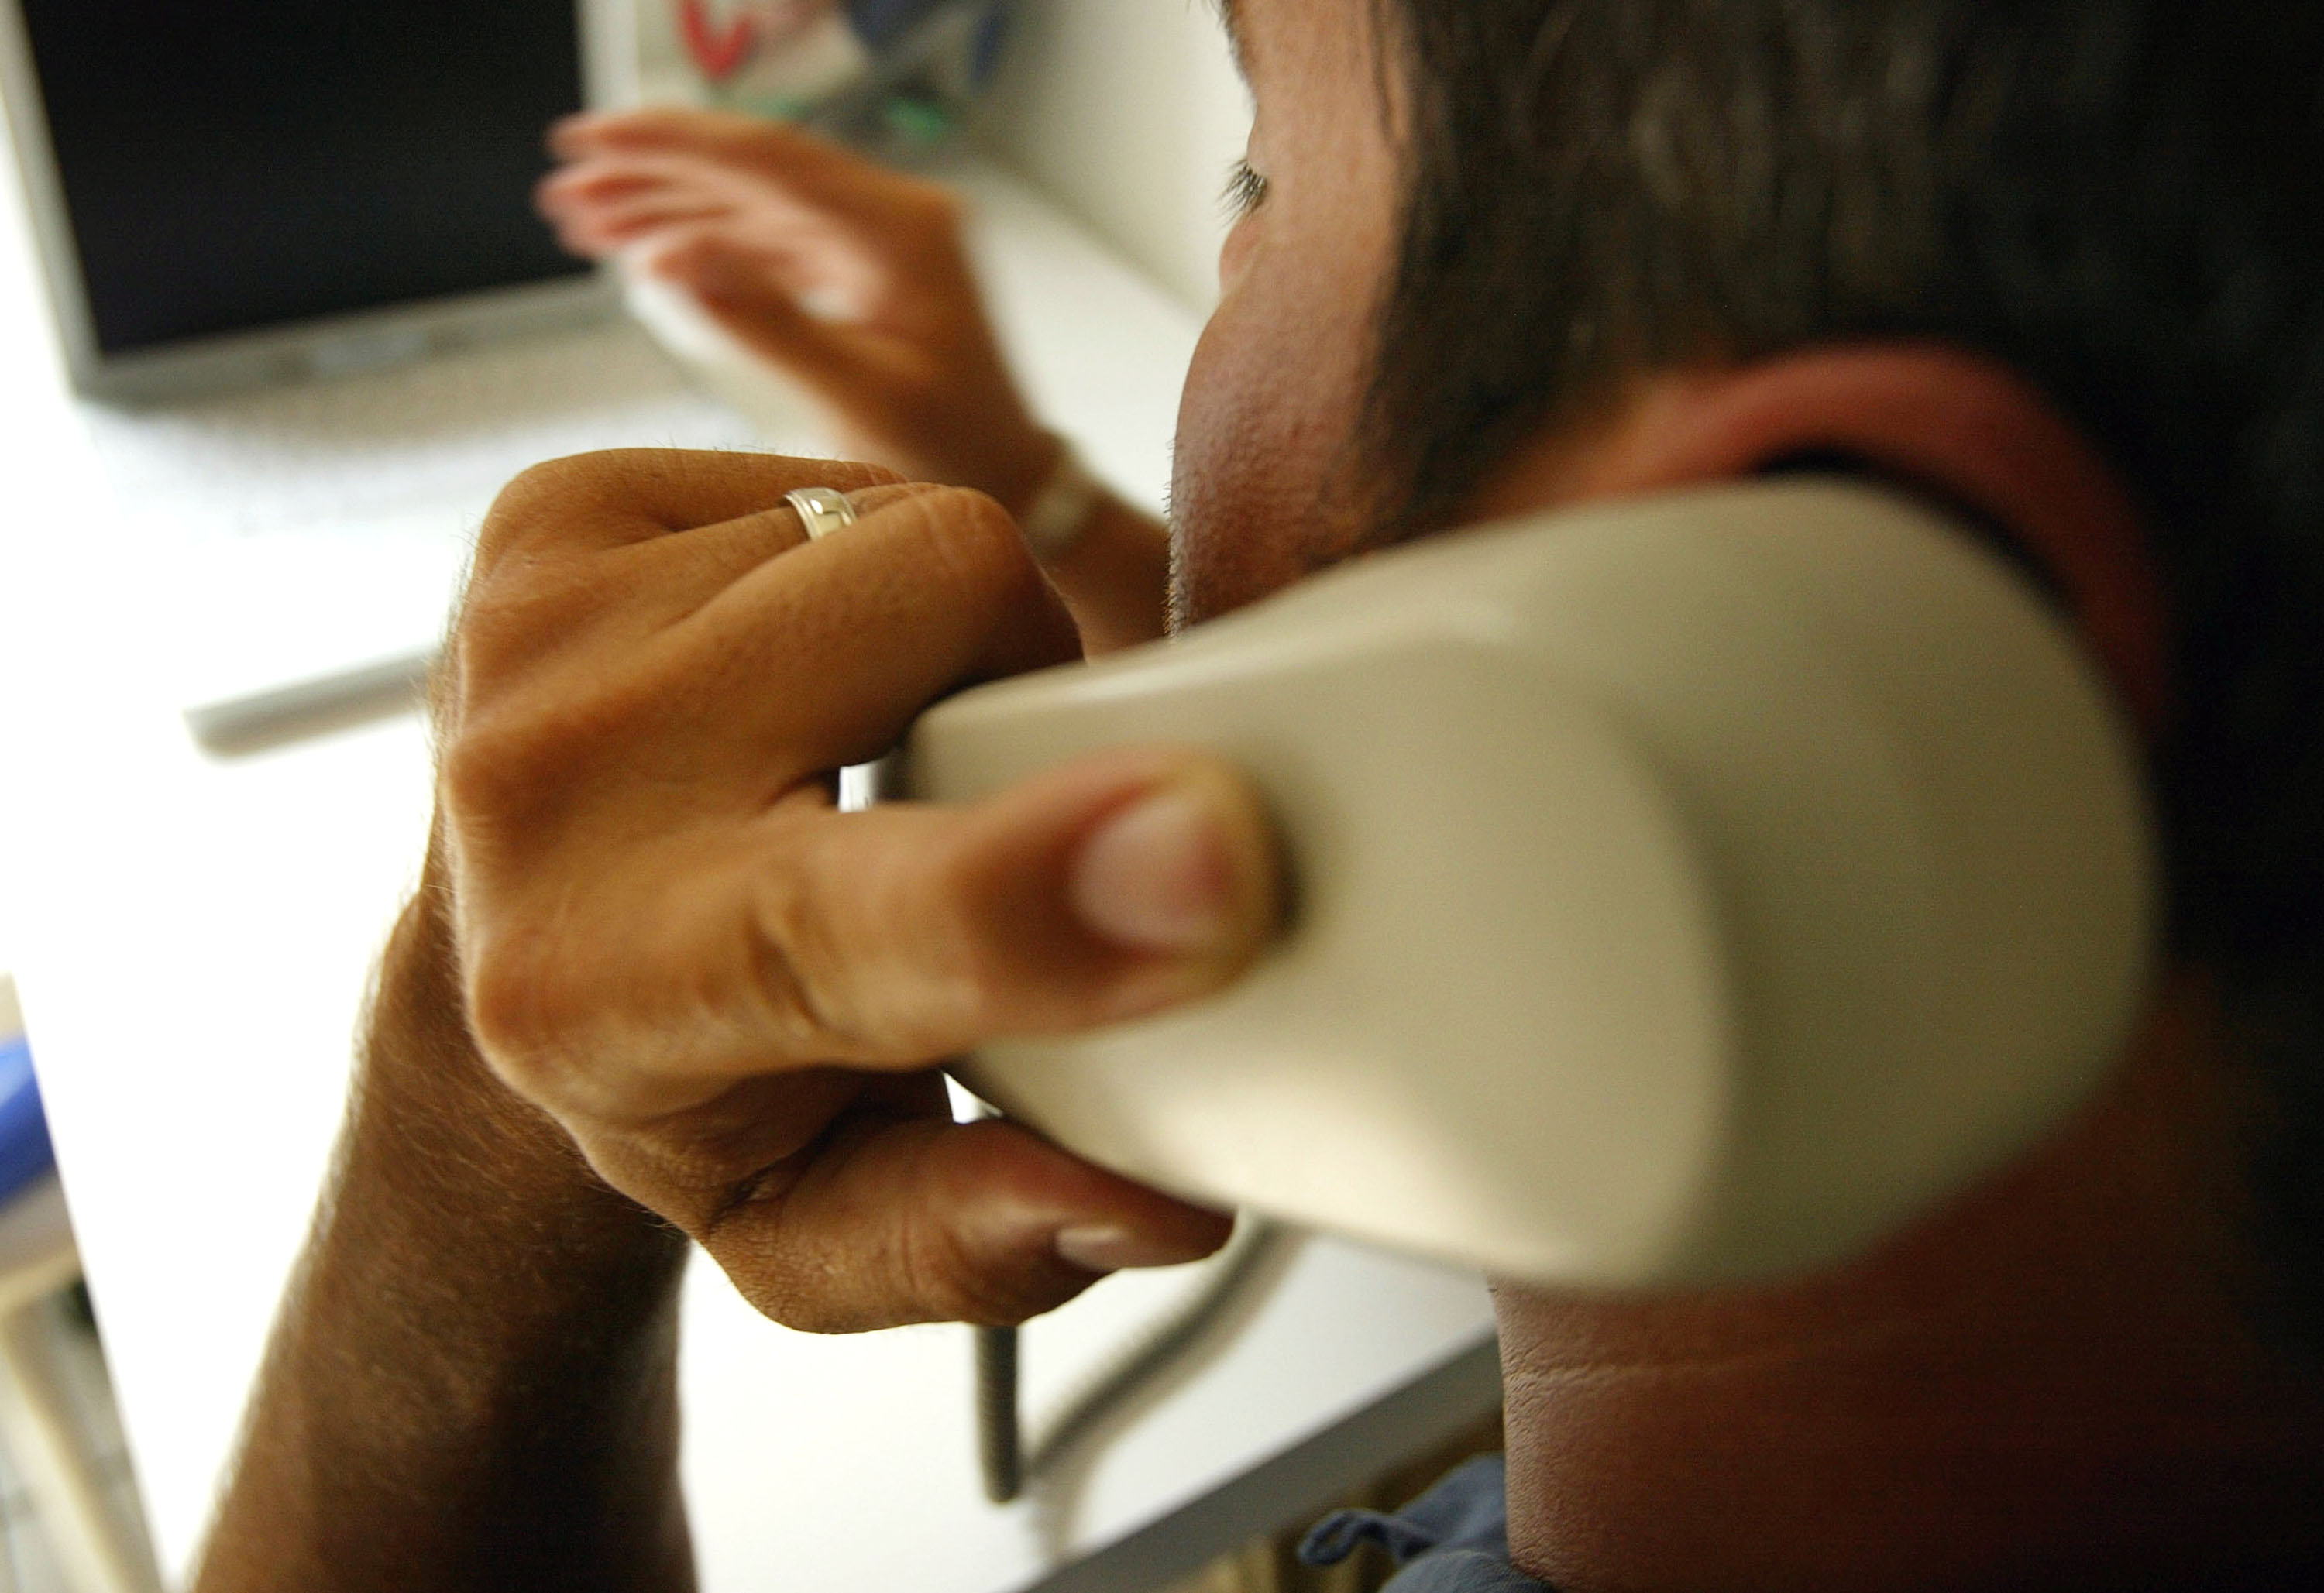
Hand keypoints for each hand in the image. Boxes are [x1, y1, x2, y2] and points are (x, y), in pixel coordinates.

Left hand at [436, 450, 1280, 1330]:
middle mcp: (543, 794)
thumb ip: (978, 1237)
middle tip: (971, 808)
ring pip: (915, 530)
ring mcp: (531, 627)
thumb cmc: (689, 1080)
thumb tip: (1154, 1207)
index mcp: (616, 1000)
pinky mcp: (543, 513)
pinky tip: (794, 676)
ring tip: (871, 744)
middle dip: (1029, 698)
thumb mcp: (816, 1222)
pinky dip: (863, 576)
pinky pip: (834, 485)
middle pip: (954, 609)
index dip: (1046, 889)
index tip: (1212, 864)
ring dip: (947, 638)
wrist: (487, 957)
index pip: (869, 927)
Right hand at [539, 109, 1059, 516]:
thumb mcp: (860, 395)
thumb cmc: (957, 446)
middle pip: (751, 169)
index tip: (600, 138)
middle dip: (653, 172)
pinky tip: (639, 249)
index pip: (771, 160)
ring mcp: (870, 239)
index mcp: (903, 231)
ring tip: (581, 218)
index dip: (675, 142)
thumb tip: (676, 263)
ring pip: (749, 201)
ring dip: (664, 205)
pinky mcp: (852, 266)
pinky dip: (700, 240)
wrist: (1008, 476)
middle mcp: (890, 217)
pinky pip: (763, 236)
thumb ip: (768, 326)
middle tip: (569, 183)